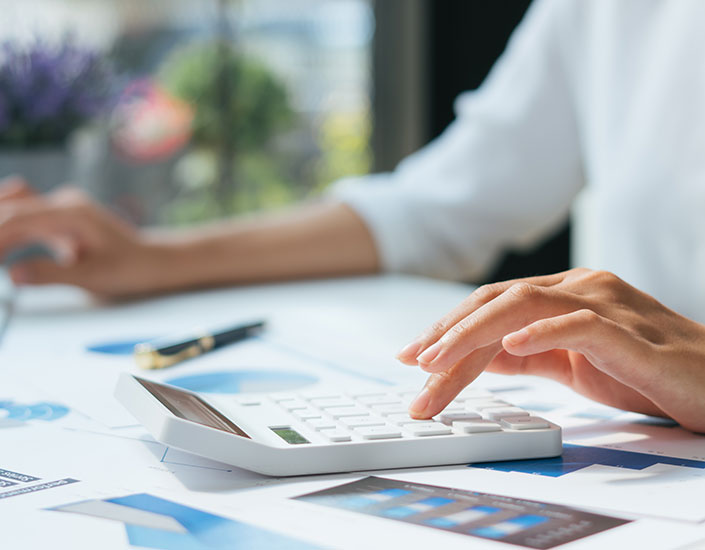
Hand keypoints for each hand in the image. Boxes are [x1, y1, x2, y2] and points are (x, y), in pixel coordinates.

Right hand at [0, 178, 169, 297]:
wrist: (152, 260)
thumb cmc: (129, 268)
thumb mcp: (92, 277)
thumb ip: (51, 274)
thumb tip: (13, 274)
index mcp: (72, 213)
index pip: (18, 218)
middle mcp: (64, 203)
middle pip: (12, 207)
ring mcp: (62, 208)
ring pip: (15, 207)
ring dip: (2, 228)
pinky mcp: (60, 218)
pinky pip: (25, 217)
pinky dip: (9, 231)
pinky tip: (3, 253)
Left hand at [397, 268, 704, 432]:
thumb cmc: (646, 373)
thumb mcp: (574, 364)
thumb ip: (530, 353)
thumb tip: (481, 356)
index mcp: (565, 294)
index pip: (493, 305)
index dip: (448, 328)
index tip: (411, 356)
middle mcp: (581, 288)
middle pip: (497, 302)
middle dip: (447, 334)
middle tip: (411, 365)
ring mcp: (607, 305)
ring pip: (525, 305)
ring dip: (473, 334)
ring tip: (436, 361)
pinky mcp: (632, 334)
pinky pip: (580, 325)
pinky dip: (542, 333)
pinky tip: (509, 347)